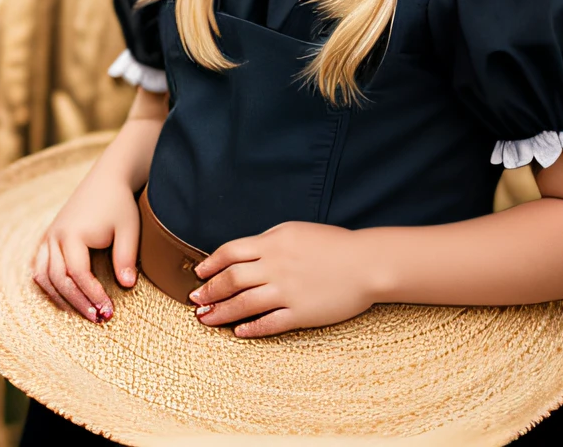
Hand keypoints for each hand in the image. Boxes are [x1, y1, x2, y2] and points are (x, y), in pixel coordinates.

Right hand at [31, 151, 138, 322]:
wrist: (107, 178)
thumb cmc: (120, 204)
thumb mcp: (129, 230)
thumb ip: (125, 258)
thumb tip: (126, 286)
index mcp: (73, 234)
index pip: (78, 274)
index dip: (92, 295)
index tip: (108, 312)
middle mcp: (55, 235)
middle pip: (58, 278)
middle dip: (77, 302)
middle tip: (97, 319)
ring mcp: (49, 236)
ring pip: (42, 275)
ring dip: (59, 297)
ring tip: (80, 312)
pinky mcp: (49, 236)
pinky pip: (38, 265)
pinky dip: (46, 284)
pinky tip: (62, 296)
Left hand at [190, 220, 374, 337]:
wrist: (367, 263)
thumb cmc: (333, 245)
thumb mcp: (295, 231)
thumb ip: (267, 241)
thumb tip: (240, 254)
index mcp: (272, 243)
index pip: (230, 253)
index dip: (210, 264)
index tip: (198, 274)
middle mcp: (275, 267)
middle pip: (231, 279)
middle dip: (209, 291)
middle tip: (195, 300)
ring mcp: (288, 292)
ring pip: (244, 303)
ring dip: (221, 311)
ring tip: (206, 318)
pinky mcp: (302, 313)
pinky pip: (270, 323)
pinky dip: (251, 328)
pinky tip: (238, 331)